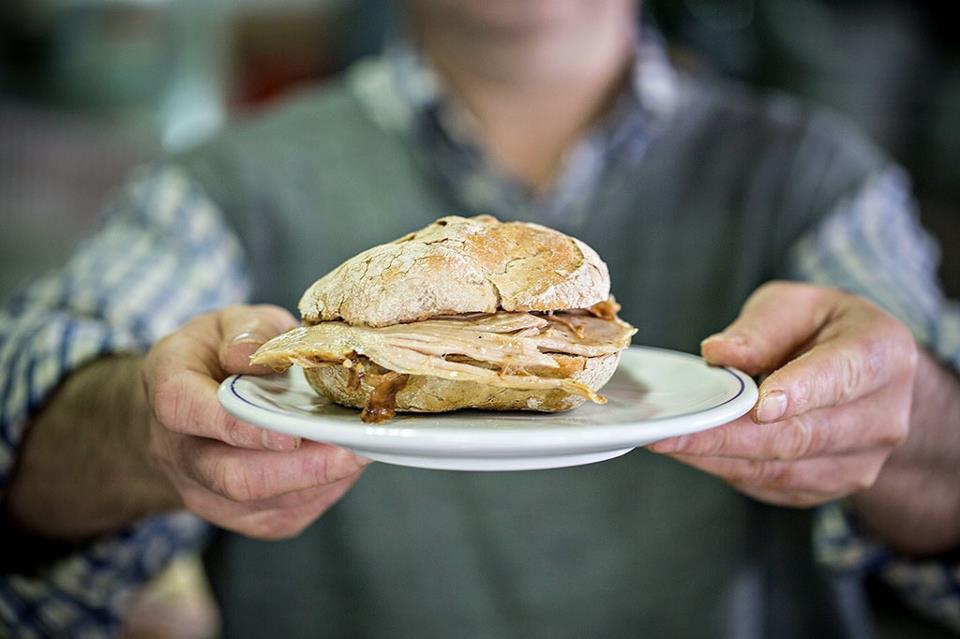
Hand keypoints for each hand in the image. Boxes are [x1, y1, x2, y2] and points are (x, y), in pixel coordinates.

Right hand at [141, 305, 370, 538]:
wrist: (191, 407)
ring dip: (319, 482)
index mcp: (170, 389)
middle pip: (232, 477)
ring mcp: (205, 492)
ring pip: (262, 505)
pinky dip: (322, 493)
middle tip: (352, 450)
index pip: (187, 411)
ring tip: (361, 451)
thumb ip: (246, 331)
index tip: (288, 433)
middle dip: (299, 469)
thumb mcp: (227, 324)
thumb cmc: (216, 356)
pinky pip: (283, 516)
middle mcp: (178, 451)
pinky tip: (346, 465)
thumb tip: (254, 355)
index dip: (236, 425)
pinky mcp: (239, 517)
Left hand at [649, 281, 917, 506]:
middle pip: (803, 435)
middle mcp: (884, 415)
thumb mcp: (797, 305)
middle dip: (731, 436)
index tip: (759, 406)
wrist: (865, 377)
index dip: (800, 393)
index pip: (841, 377)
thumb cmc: (823, 330)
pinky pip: (775, 486)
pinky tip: (695, 453)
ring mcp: (863, 460)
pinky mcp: (832, 486)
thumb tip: (720, 354)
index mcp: (882, 354)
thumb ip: (761, 328)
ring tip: (670, 441)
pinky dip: (730, 470)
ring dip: (721, 458)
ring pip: (784, 469)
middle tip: (674, 430)